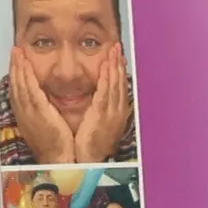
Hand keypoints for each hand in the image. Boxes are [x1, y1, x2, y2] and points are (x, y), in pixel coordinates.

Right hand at [7, 47, 73, 163]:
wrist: (59, 161)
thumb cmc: (57, 148)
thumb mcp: (46, 129)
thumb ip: (43, 115)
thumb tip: (44, 107)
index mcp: (26, 118)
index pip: (19, 93)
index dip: (17, 77)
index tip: (17, 63)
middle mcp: (24, 114)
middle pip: (16, 86)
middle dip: (14, 68)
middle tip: (15, 51)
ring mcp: (28, 112)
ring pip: (19, 84)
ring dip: (18, 67)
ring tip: (17, 52)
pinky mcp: (37, 111)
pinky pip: (29, 88)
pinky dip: (25, 74)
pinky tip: (24, 63)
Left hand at [73, 42, 130, 162]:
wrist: (88, 160)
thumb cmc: (90, 146)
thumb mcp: (98, 125)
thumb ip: (99, 111)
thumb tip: (97, 101)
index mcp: (116, 114)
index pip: (118, 88)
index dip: (118, 72)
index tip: (117, 58)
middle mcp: (117, 111)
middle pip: (120, 83)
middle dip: (119, 64)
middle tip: (117, 47)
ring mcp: (111, 112)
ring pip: (115, 84)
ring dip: (115, 66)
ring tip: (114, 51)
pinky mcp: (102, 114)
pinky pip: (105, 91)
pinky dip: (108, 78)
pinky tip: (107, 65)